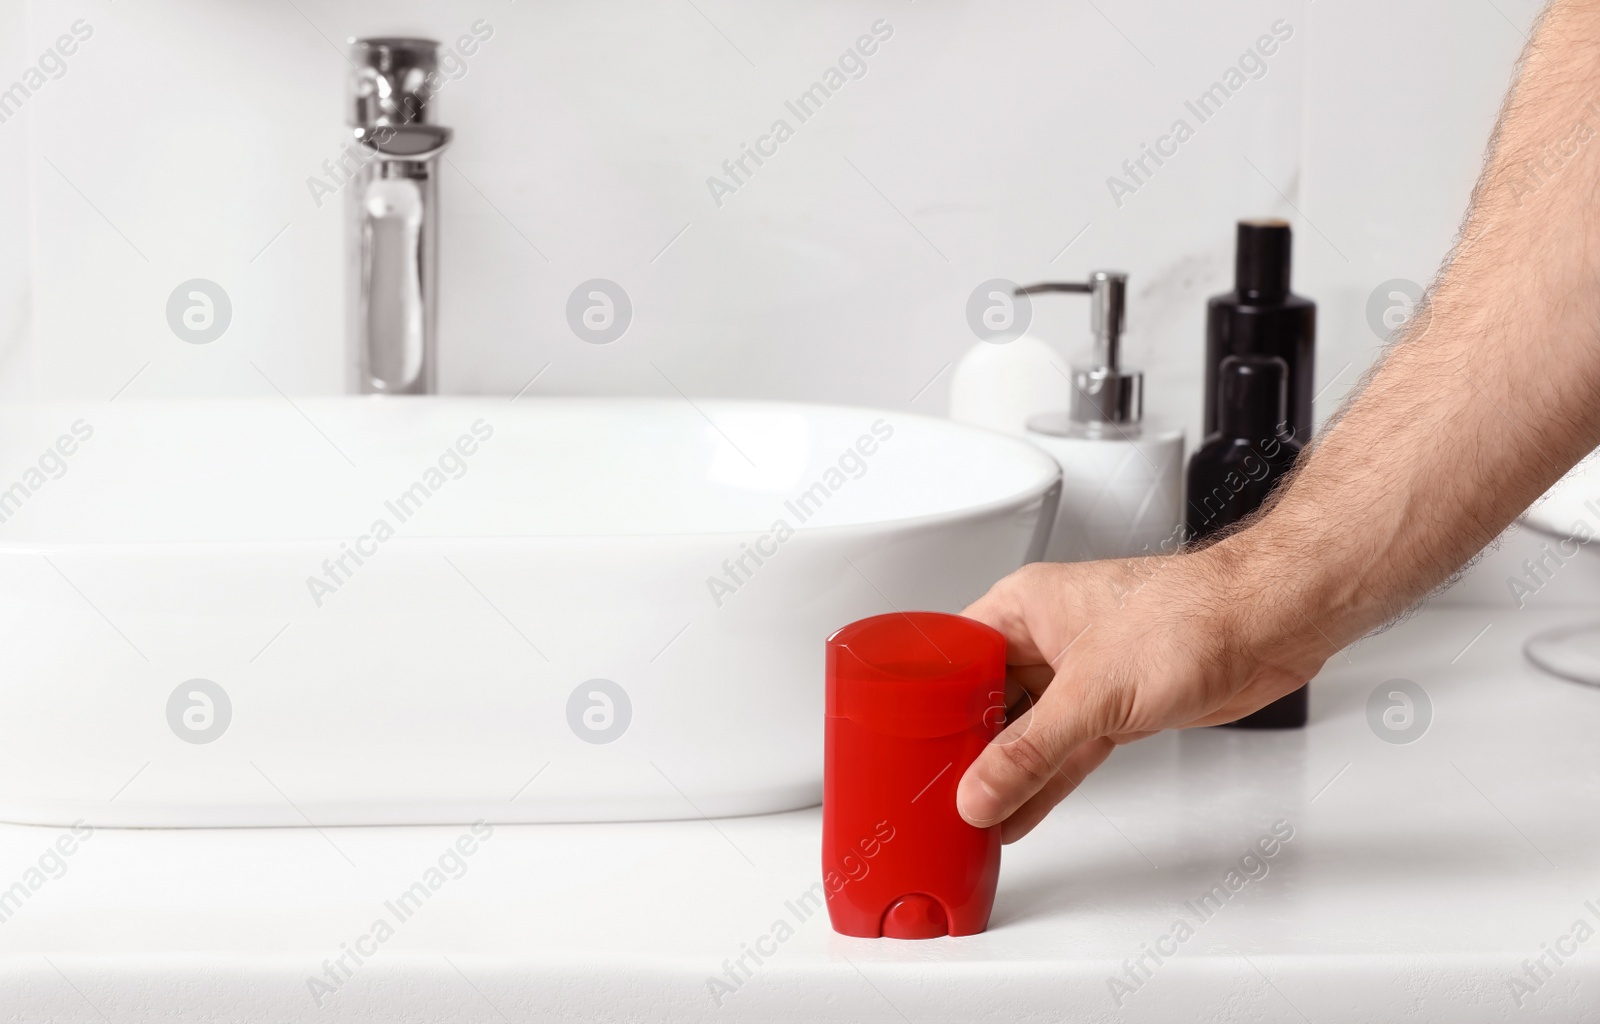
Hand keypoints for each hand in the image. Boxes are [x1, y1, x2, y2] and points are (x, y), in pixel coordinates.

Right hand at [954, 549, 1332, 842]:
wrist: (1268, 626)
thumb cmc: (1192, 614)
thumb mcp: (1092, 691)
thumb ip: (1030, 750)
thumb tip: (980, 790)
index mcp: (1023, 606)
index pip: (951, 657)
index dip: (925, 703)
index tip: (905, 746)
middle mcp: (1045, 636)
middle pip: (983, 700)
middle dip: (962, 748)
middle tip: (933, 792)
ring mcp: (1080, 673)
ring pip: (1024, 732)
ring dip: (1003, 773)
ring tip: (968, 816)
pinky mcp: (1112, 706)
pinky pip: (1061, 751)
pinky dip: (1041, 783)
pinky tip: (1016, 813)